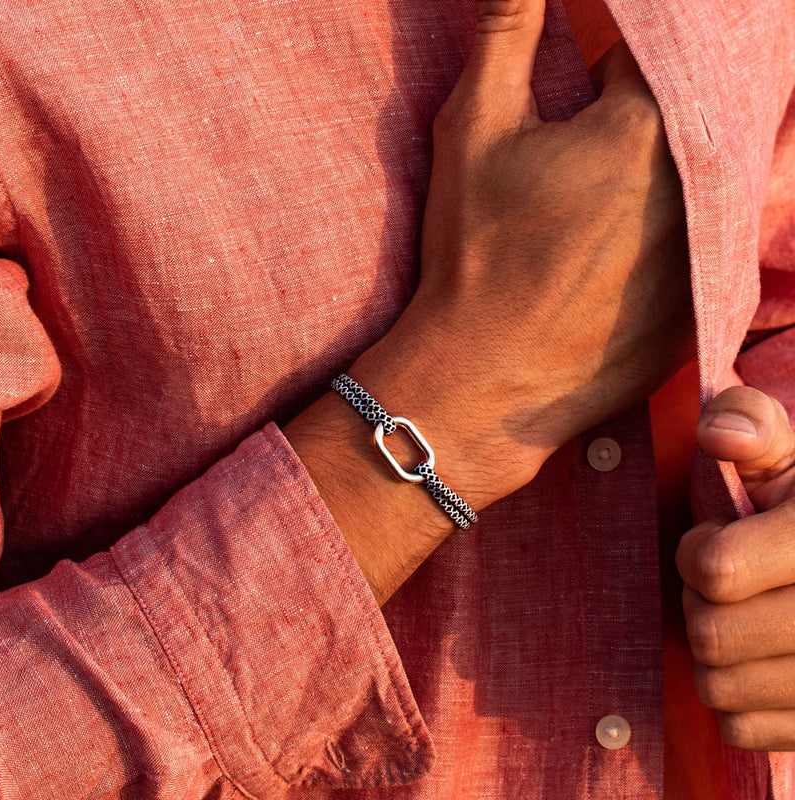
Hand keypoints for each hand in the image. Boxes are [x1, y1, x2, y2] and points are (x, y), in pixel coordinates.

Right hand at [354, 0, 693, 506]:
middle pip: (693, 115)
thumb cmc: (473, 255)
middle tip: (587, 166)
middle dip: (646, 121)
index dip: (609, 75)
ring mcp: (711, 251)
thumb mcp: (473, 131)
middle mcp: (700, 185)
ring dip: (668, 177)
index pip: (652, 58)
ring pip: (709, 179)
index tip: (581, 100)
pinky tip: (620, 259)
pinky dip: (680, 234)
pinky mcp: (705, 304)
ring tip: (601, 213)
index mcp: (646, 127)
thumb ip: (507, 29)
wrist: (484, 378)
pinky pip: (712, 243)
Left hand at [677, 386, 794, 749]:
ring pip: (720, 688)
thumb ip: (751, 424)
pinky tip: (760, 660)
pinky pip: (740, 729)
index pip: (716, 569)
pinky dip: (735, 699)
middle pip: (712, 636)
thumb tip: (718, 433)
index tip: (716, 536)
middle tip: (724, 583)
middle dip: (700, 602)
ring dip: (714, 652)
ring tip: (745, 618)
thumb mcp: (790, 454)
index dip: (697, 549)